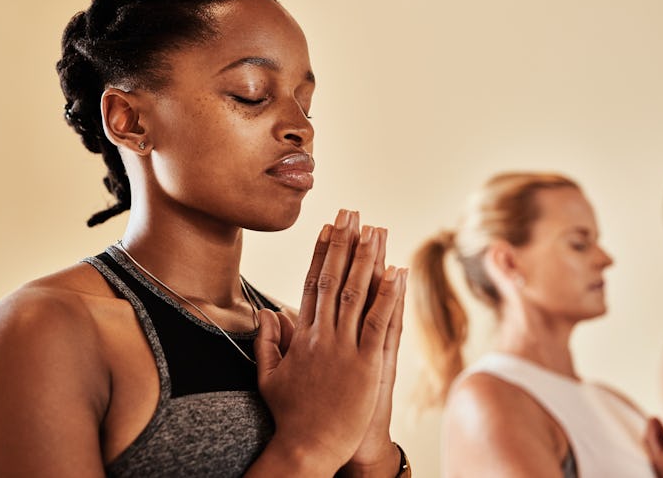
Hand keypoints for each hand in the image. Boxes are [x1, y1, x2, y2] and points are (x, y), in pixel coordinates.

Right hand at [252, 210, 404, 475]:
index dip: (321, 253)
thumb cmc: (290, 416)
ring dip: (367, 259)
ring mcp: (344, 349)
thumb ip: (267, 342)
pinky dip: (387, 296)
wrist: (305, 449)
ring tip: (376, 229)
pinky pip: (378, 323)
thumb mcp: (269, 377)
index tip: (328, 228)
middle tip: (352, 212)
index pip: (310, 284)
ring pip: (355, 294)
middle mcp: (322, 335)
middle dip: (344, 243)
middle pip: (333, 279)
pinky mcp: (366, 365)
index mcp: (302, 336)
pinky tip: (396, 272)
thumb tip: (266, 312)